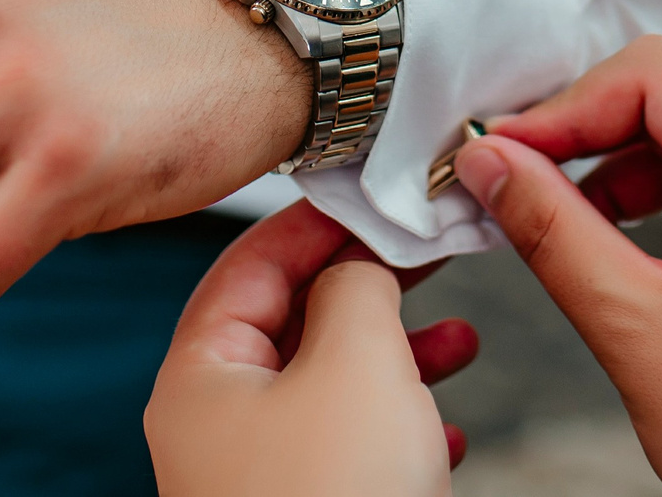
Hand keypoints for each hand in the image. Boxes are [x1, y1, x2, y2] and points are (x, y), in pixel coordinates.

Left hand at [146, 200, 475, 496]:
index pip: (249, 263)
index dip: (319, 220)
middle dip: (370, 287)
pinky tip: (451, 428)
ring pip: (331, 387)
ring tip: (461, 338)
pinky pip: (352, 450)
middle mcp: (217, 427)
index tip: (377, 193)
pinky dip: (402, 424)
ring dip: (400, 354)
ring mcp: (256, 479)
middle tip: (428, 251)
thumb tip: (360, 262)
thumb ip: (356, 286)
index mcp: (201, 377)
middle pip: (292, 322)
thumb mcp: (354, 360)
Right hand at [452, 36, 661, 496]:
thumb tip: (491, 163)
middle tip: (515, 177)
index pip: (655, 76)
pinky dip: (657, 204)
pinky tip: (612, 247)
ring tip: (557, 221)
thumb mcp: (634, 326)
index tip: (504, 150)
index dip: (566, 106)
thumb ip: (550, 228)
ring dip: (616, 170)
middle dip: (586, 133)